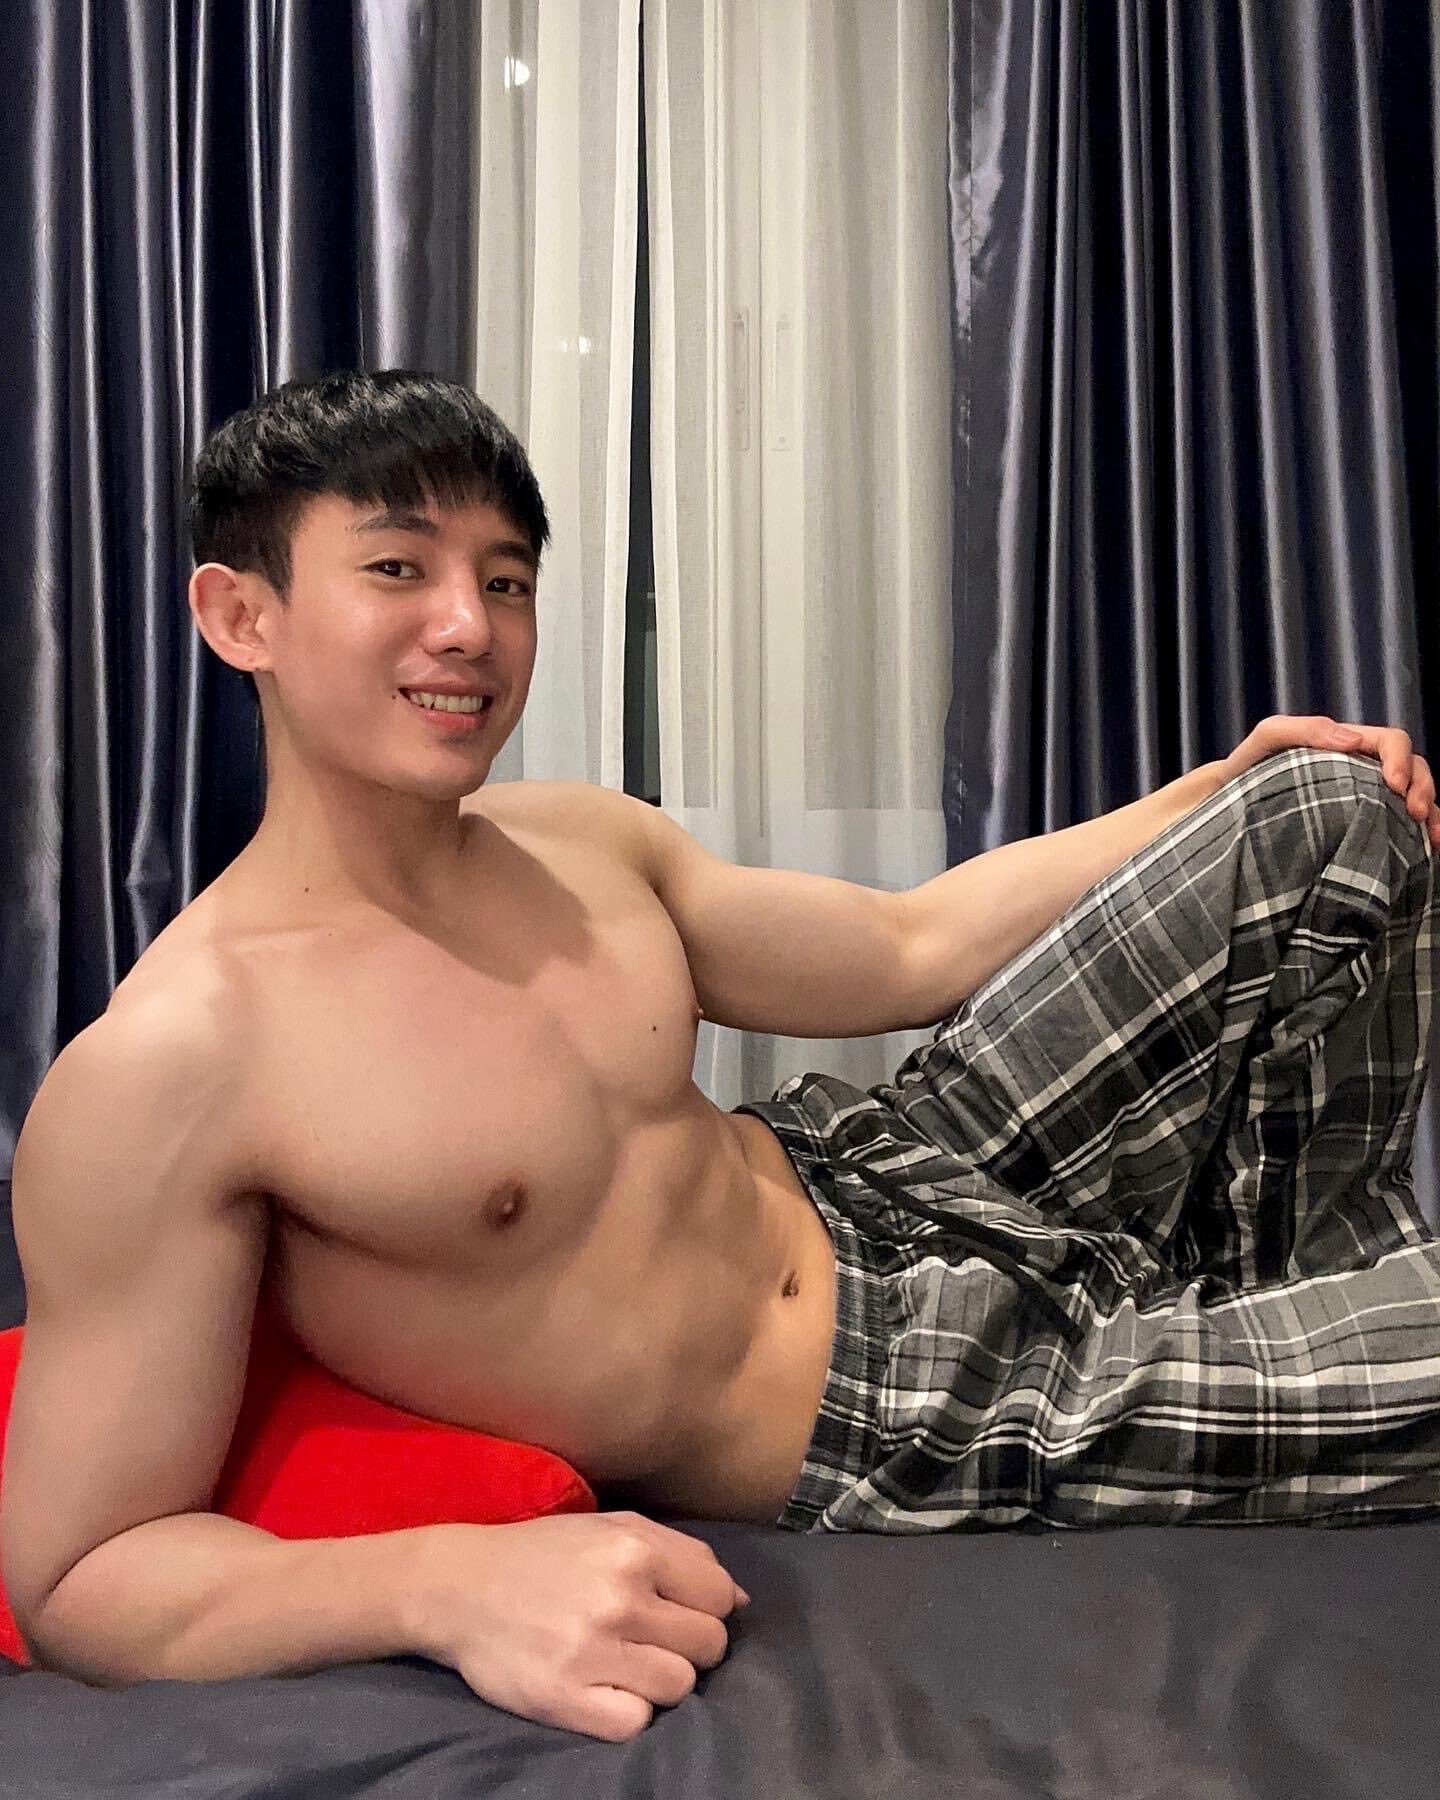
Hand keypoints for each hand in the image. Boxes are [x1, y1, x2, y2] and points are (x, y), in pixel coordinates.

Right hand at [407, 1511, 751, 1741]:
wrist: (459, 1586)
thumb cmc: (544, 1555)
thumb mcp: (613, 1529)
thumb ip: (681, 1555)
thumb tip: (739, 1601)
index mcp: (635, 1548)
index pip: (720, 1596)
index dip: (707, 1609)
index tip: (679, 1612)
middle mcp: (620, 1596)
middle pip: (708, 1645)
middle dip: (690, 1647)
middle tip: (653, 1641)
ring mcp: (593, 1650)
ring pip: (680, 1686)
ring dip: (661, 1682)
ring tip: (627, 1665)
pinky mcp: (565, 1698)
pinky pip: (635, 1722)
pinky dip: (627, 1712)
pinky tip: (604, 1689)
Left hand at [1219, 715, 1439, 850]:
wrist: (1231, 803)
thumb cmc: (1249, 767)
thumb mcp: (1270, 737)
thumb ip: (1304, 729)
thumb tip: (1353, 740)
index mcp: (1350, 745)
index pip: (1391, 742)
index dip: (1401, 759)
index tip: (1394, 786)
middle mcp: (1365, 770)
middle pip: (1414, 770)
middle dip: (1423, 788)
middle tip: (1415, 814)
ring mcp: (1366, 799)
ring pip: (1415, 798)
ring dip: (1431, 813)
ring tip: (1429, 837)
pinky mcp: (1362, 827)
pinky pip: (1400, 828)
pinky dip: (1419, 837)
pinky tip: (1426, 852)